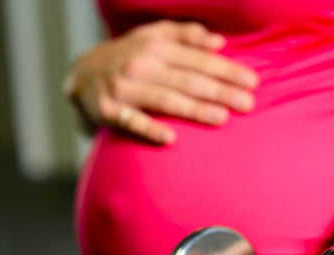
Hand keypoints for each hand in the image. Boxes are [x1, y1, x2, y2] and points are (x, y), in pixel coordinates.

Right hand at [63, 20, 258, 143]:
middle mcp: (141, 64)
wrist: (81, 75)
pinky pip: (133, 122)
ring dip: (194, 109)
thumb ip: (185, 35)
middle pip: (187, 79)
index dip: (226, 70)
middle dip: (220, 91)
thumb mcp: (151, 36)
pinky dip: (151, 129)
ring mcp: (124, 88)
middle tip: (248, 105)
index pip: (198, 58)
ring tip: (222, 118)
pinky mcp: (110, 111)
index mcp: (155, 45)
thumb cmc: (126, 56)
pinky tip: (171, 139)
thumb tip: (219, 42)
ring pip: (166, 99)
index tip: (252, 82)